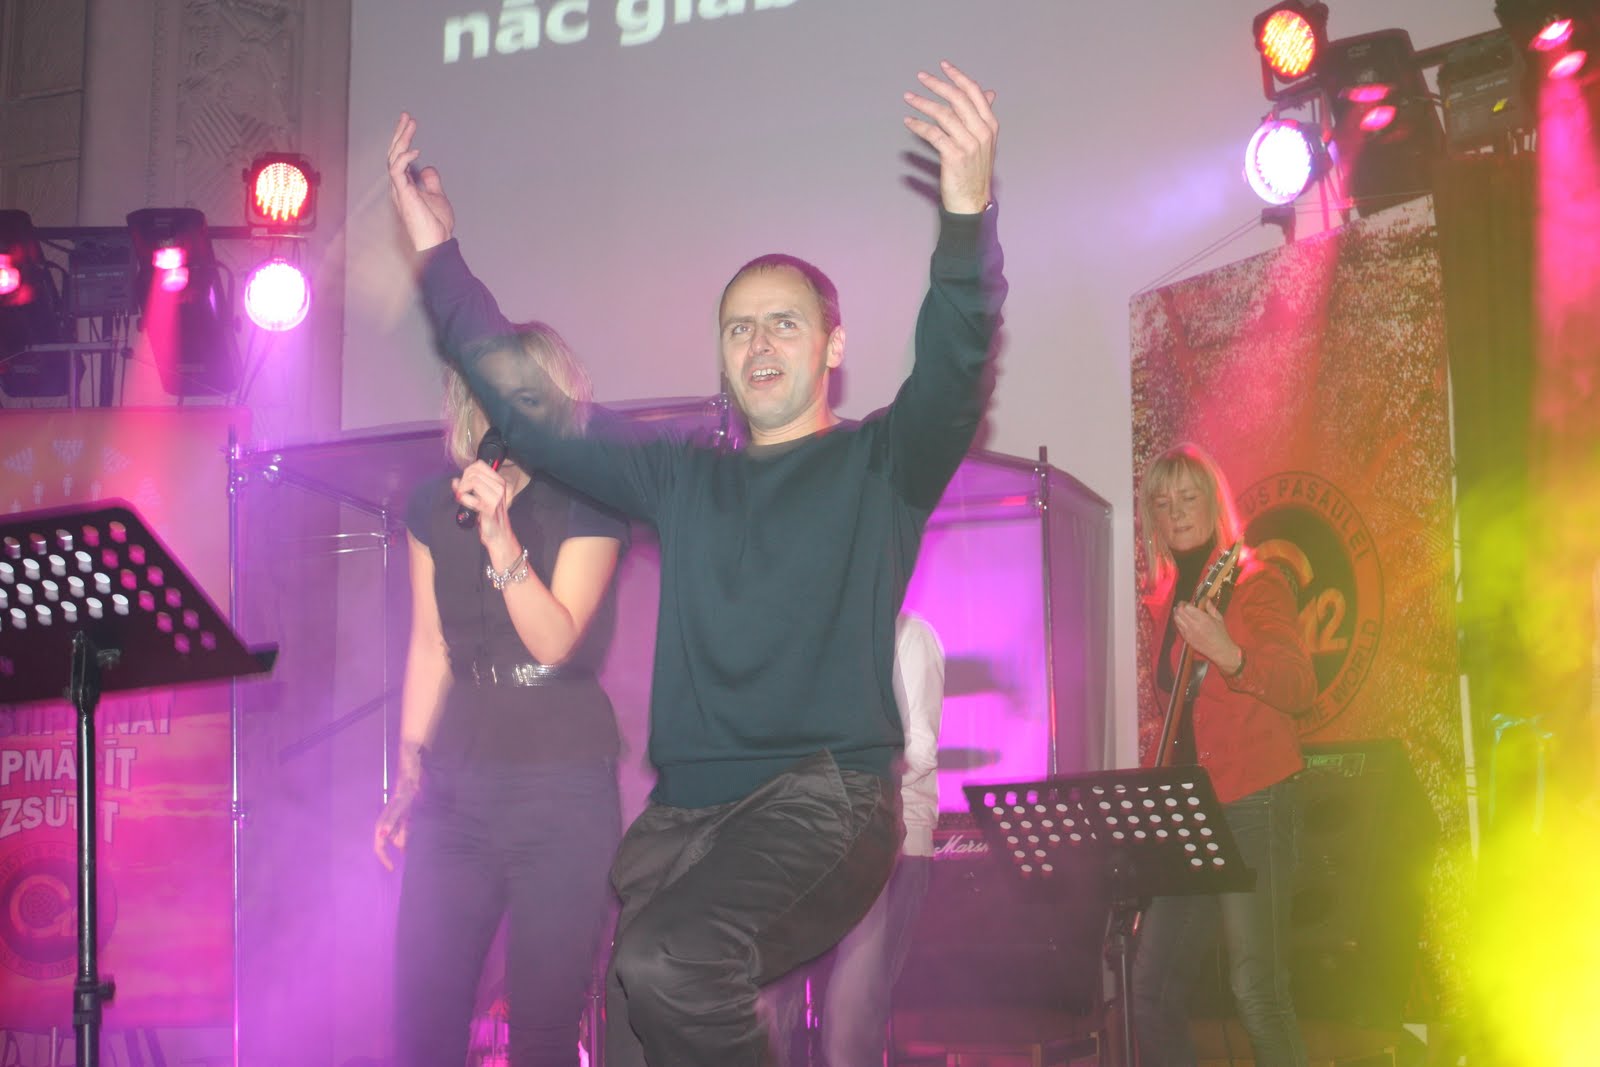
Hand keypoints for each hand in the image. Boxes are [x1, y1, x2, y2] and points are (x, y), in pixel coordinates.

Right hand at [374, 772, 419, 871]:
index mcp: (382, 826)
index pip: (380, 848)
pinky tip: (417, 824)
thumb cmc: (403, 795)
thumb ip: (390, 821)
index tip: (392, 868)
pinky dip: (413, 832)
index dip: (385, 859)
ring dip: (411, 834)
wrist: (410, 782)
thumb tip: (382, 835)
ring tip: (416, 822)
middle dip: (406, 840)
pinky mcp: (403, 821)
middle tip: (413, 827)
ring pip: (404, 839)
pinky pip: (409, 833)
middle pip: (397, 843)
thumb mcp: (398, 807)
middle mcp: (387, 827)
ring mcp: (396, 824)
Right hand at [387, 112, 454, 251]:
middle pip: (394, 153)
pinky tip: (414, 150)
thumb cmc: (435, 225)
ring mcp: (399, 189)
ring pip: (393, 158)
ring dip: (402, 139)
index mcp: (404, 185)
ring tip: (410, 124)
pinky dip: (404, 158)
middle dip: (400, 133)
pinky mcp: (403, 194)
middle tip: (407, 116)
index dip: (403, 139)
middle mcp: (398, 185)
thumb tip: (428, 168)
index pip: (400, 157)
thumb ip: (431, 182)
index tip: (409, 123)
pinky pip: (397, 171)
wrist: (436, 242)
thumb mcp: (436, 196)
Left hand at [454, 460, 516, 561]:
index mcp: (499, 482)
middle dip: (462, 481)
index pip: (479, 465)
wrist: (499, 534)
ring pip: (473, 481)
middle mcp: (499, 487)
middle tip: (460, 491)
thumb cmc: (490, 516)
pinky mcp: (489, 508)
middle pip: (474, 472)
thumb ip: (469, 487)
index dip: (467, 471)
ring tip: (461, 497)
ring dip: (462, 489)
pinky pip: (471, 497)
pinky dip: (464, 499)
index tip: (463, 482)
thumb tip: (455, 480)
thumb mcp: (481, 497)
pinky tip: (463, 502)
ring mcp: (496, 498)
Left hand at [903, 61, 997, 214]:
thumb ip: (983, 116)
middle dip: (938, 84)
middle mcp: (981, 132)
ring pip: (943, 114)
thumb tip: (988, 93)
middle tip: (921, 76)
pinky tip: (909, 122)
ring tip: (909, 98)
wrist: (972, 201)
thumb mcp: (984, 141)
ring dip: (923, 103)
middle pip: (958, 99)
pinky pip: (933, 134)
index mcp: (990, 125)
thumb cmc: (975, 171)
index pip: (974, 93)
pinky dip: (919, 126)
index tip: (944, 66)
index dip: (958, 76)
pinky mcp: (954, 156)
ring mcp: (969, 144)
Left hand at [1173, 601, 1242, 674]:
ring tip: (1179, 610)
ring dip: (1176, 613)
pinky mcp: (1186, 638)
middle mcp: (1194, 625)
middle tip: (1181, 604)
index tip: (1188, 602)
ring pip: (1176, 619)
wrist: (1220, 650)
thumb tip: (1205, 598)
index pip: (1187, 607)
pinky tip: (1181, 619)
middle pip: (1180, 612)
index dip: (1186, 603)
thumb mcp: (1219, 618)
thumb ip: (1211, 608)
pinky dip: (1178, 621)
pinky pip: (1178, 627)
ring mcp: (1188, 633)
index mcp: (1203, 619)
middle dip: (1179, 606)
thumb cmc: (1221, 634)